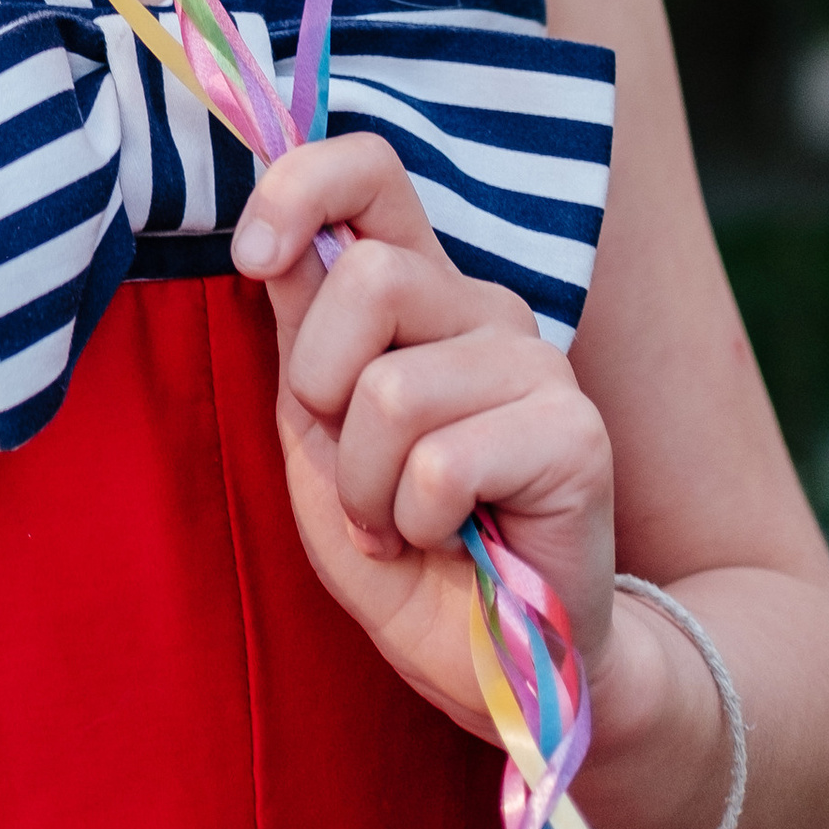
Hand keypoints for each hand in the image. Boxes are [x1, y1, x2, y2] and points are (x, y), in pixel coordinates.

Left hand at [231, 133, 615, 738]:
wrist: (485, 658)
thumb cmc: (399, 542)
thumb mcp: (316, 432)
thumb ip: (301, 332)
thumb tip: (277, 240)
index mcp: (417, 289)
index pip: (371, 170)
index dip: (300, 187)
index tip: (254, 257)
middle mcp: (482, 308)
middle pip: (369, 275)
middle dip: (323, 392)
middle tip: (353, 469)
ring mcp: (537, 364)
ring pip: (392, 389)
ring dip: (365, 484)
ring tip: (399, 520)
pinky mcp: (574, 434)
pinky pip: (441, 465)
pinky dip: (415, 523)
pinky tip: (448, 542)